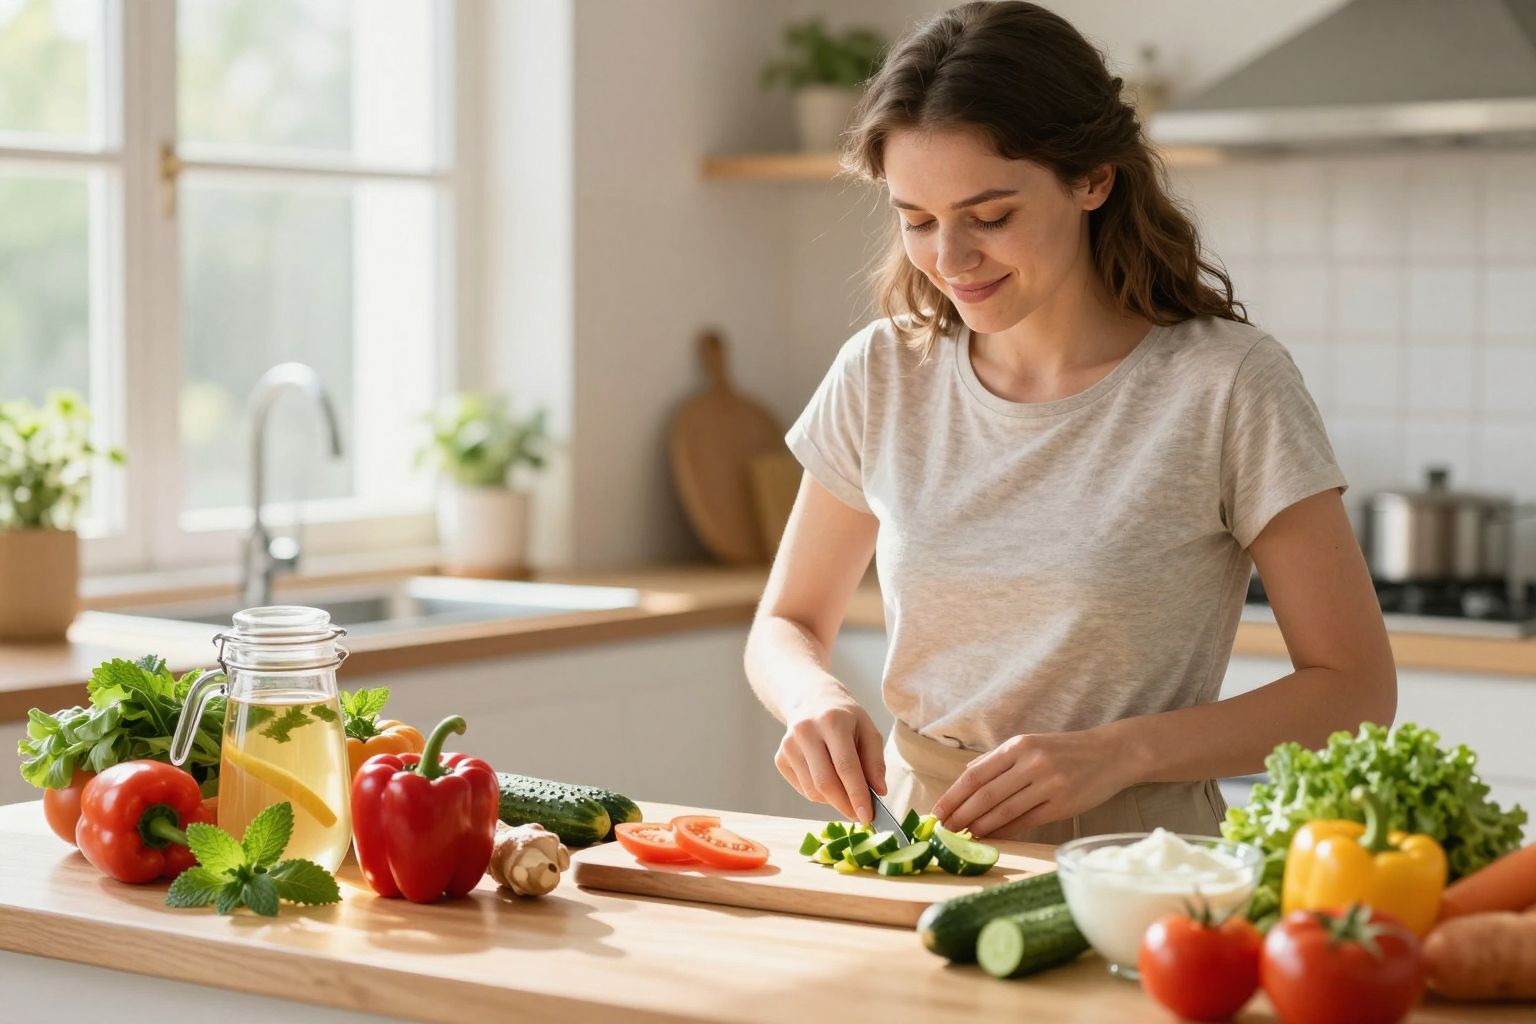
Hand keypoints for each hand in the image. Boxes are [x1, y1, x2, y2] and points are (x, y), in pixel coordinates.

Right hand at [775, 691, 886, 823]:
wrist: (810, 700)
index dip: (857, 795)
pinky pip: (803, 789)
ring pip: (813, 791)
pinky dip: (820, 794)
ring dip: (834, 800)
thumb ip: (875, 761)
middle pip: (825, 783)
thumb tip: (879, 792)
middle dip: (845, 805)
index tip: (868, 817)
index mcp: (832, 721)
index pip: (845, 766)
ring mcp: (788, 746)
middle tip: (860, 816)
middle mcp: (806, 732)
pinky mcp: (779, 759)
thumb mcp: (868, 729)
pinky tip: (827, 777)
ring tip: (846, 789)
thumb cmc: (845, 718)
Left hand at [930, 728, 1128, 838]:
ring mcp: (1047, 784)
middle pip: (985, 795)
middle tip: (943, 830)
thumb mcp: (1030, 744)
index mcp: (1018, 746)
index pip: (975, 775)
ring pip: (1004, 811)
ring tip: (963, 836)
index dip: (953, 796)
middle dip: (960, 815)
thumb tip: (965, 774)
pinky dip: (1005, 831)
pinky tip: (992, 837)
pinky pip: (1026, 821)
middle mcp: (1030, 763)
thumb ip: (998, 759)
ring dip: (980, 826)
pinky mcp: (1062, 804)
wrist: (1110, 754)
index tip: (936, 812)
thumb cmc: (1065, 750)